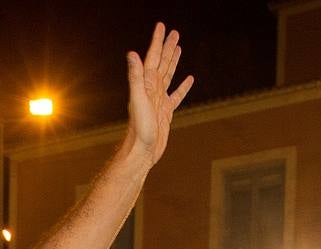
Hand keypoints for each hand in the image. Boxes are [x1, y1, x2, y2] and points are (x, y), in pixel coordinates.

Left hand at [123, 23, 193, 165]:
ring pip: (169, 75)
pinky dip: (183, 86)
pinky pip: (176, 95)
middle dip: (167, 47)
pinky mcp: (166, 112)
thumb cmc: (139, 129)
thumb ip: (135, 77)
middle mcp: (152, 89)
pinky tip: (189, 79)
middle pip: (162, 63)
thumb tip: (131, 54)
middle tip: (174, 32)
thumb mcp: (138, 100)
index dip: (157, 41)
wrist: (142, 151)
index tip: (162, 26)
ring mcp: (159, 100)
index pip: (153, 57)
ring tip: (178, 48)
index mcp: (146, 84)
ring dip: (173, 61)